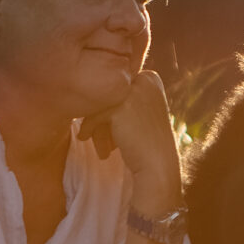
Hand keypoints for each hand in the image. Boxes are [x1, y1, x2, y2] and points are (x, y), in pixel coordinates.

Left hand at [82, 70, 181, 197]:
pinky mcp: (122, 106)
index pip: (115, 88)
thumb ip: (118, 98)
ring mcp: (134, 91)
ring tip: (101, 147)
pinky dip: (90, 129)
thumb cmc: (146, 143)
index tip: (114, 132)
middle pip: (107, 94)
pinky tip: (94, 146)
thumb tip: (85, 89)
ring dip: (96, 126)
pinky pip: (94, 114)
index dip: (110, 111)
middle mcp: (145, 79)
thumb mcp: (136, 113)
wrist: (158, 165)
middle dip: (101, 118)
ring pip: (98, 104)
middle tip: (106, 142)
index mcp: (150, 78)